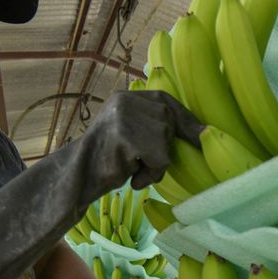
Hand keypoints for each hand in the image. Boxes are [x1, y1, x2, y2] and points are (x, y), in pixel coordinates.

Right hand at [0, 89, 201, 278]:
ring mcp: (125, 116)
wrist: (74, 181)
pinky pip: (159, 161)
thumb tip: (203, 132)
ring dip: (155, 167)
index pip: (168, 102)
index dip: (187, 121)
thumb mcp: (131, 137)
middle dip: (164, 151)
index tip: (203, 135)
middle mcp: (126, 100)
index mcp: (127, 97)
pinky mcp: (126, 136)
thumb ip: (154, 127)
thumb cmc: (105, 165)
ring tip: (130, 170)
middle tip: (139, 165)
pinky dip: (150, 176)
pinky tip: (129, 178)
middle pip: (170, 124)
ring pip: (166, 146)